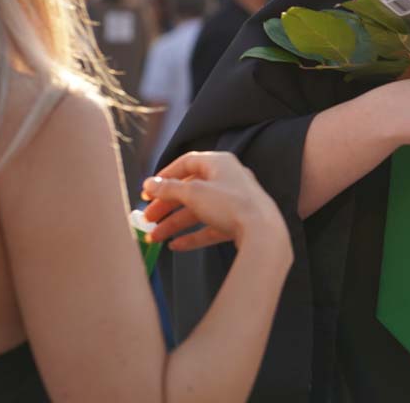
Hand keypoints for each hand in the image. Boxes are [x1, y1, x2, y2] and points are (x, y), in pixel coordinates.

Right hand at [141, 151, 289, 253]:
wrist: (263, 231)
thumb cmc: (230, 204)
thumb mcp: (194, 193)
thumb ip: (169, 188)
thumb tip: (150, 183)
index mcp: (220, 163)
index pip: (187, 162)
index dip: (165, 176)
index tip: (148, 191)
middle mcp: (228, 179)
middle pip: (190, 190)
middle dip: (166, 205)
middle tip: (147, 219)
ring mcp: (234, 202)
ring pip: (198, 211)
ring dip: (174, 224)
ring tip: (154, 238)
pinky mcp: (238, 222)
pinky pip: (210, 227)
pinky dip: (192, 236)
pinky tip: (175, 246)